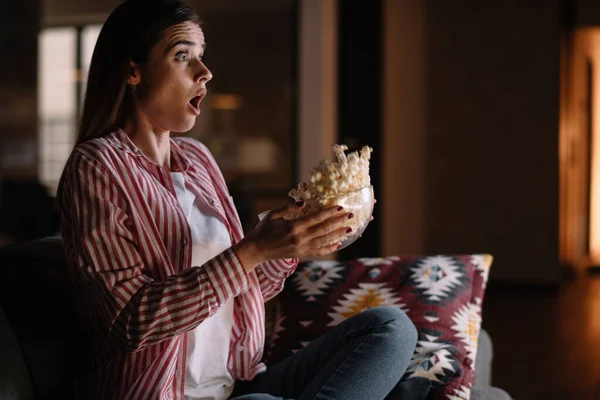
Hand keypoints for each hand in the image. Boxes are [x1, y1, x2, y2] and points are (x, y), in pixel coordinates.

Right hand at [234, 202, 352, 271]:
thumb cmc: (263, 230)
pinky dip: (329, 248)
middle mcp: (300, 238)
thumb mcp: (272, 215)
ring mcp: (301, 248)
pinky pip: (318, 252)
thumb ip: (288, 208)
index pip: (316, 218)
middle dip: (338, 222)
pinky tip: (339, 244)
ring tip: (350, 229)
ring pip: (324, 241)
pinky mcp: (301, 254)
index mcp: (293, 226)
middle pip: (324, 229)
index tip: (340, 207)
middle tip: (351, 215)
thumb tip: (303, 202)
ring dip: (338, 235)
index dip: (329, 212)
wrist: (256, 250)